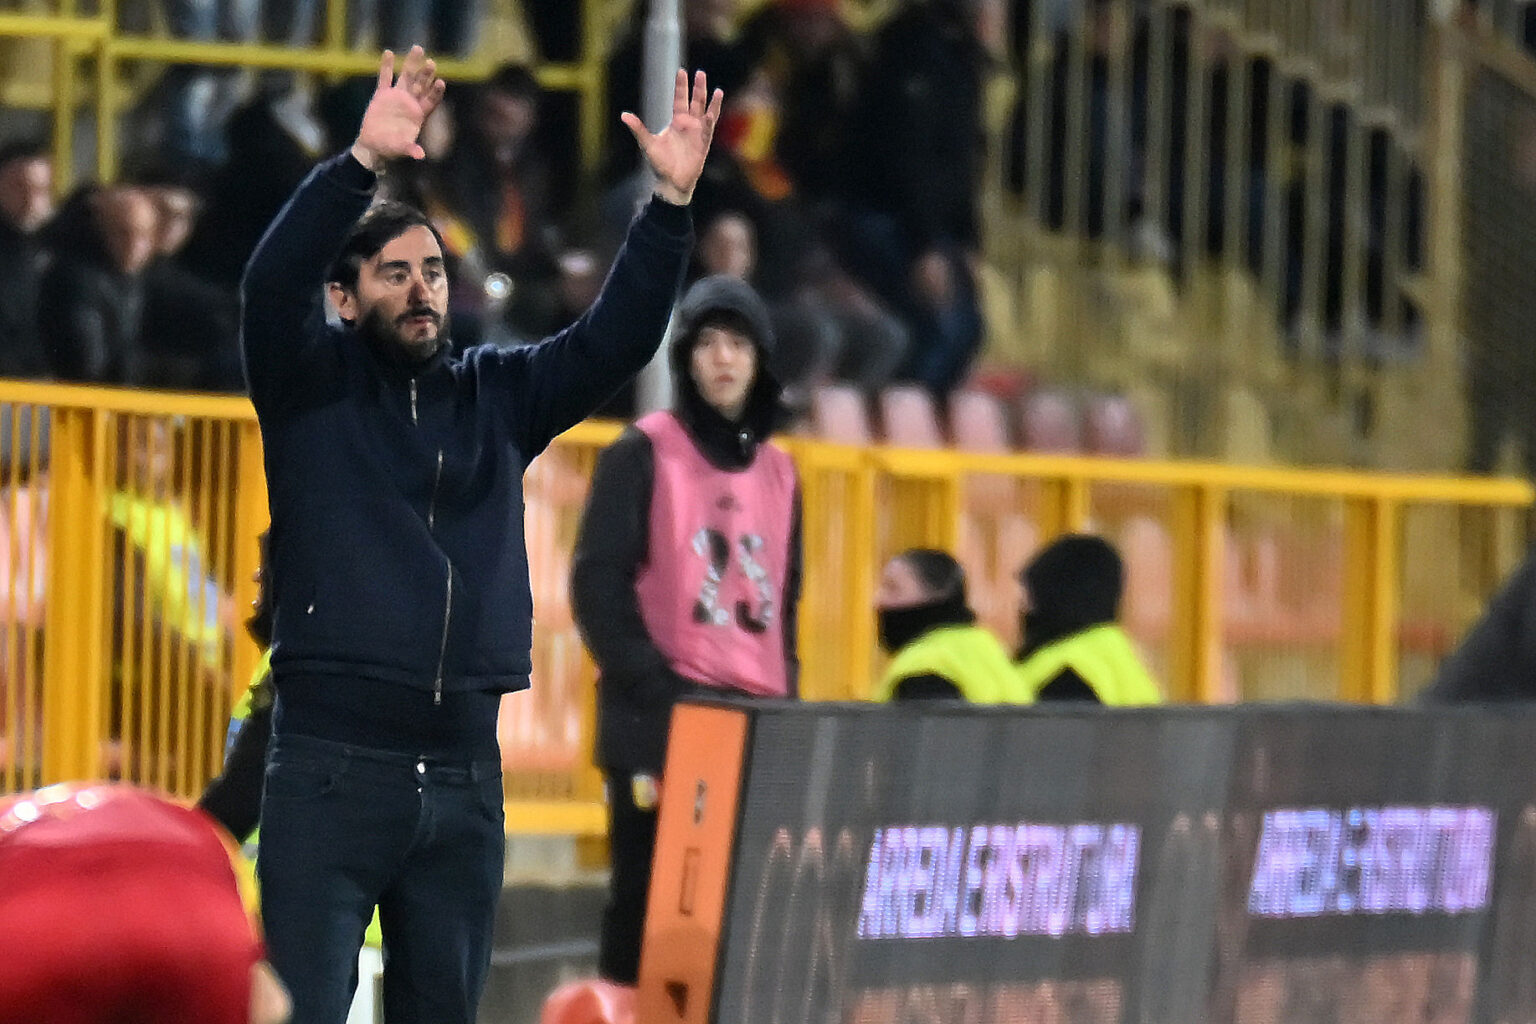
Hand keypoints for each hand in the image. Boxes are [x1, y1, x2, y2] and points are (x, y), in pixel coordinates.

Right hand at [352, 46, 446, 171]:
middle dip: (426, 74)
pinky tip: (388, 53)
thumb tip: (420, 156)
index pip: (430, 100)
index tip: (441, 82)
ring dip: (412, 64)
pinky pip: (384, 78)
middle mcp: (410, 103)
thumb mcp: (401, 149)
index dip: (435, 92)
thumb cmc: (391, 148)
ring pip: (406, 76)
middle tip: (431, 63)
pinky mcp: (382, 95)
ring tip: (418, 48)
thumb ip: (410, 149)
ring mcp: (397, 97)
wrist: (374, 145)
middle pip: (421, 85)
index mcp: (419, 114)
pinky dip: (386, 66)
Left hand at [622, 69, 723, 205]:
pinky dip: (710, 121)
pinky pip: (708, 130)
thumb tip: (623, 115)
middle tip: (700, 73)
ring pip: (705, 113)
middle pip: (695, 102)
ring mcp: (697, 134)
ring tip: (716, 89)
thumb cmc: (660, 164)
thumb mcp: (647, 144)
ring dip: (709, 102)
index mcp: (676, 122)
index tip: (682, 71)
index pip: (679, 99)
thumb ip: (638, 128)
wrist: (671, 183)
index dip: (681, 86)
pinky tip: (711, 111)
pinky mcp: (703, 145)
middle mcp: (688, 125)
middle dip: (698, 88)